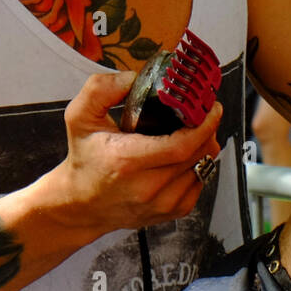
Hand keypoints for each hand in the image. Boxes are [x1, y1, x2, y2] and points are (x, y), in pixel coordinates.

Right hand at [44, 70, 223, 237]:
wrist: (81, 204)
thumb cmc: (85, 159)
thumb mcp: (79, 117)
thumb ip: (100, 89)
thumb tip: (132, 78)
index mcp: (127, 161)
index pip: (181, 145)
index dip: (204, 124)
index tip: (211, 107)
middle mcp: (147, 187)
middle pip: (198, 154)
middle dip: (207, 128)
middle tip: (204, 110)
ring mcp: (162, 204)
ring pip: (204, 168)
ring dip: (205, 145)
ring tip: (194, 130)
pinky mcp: (172, 212)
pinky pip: (201, 182)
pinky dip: (200, 164)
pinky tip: (185, 153)